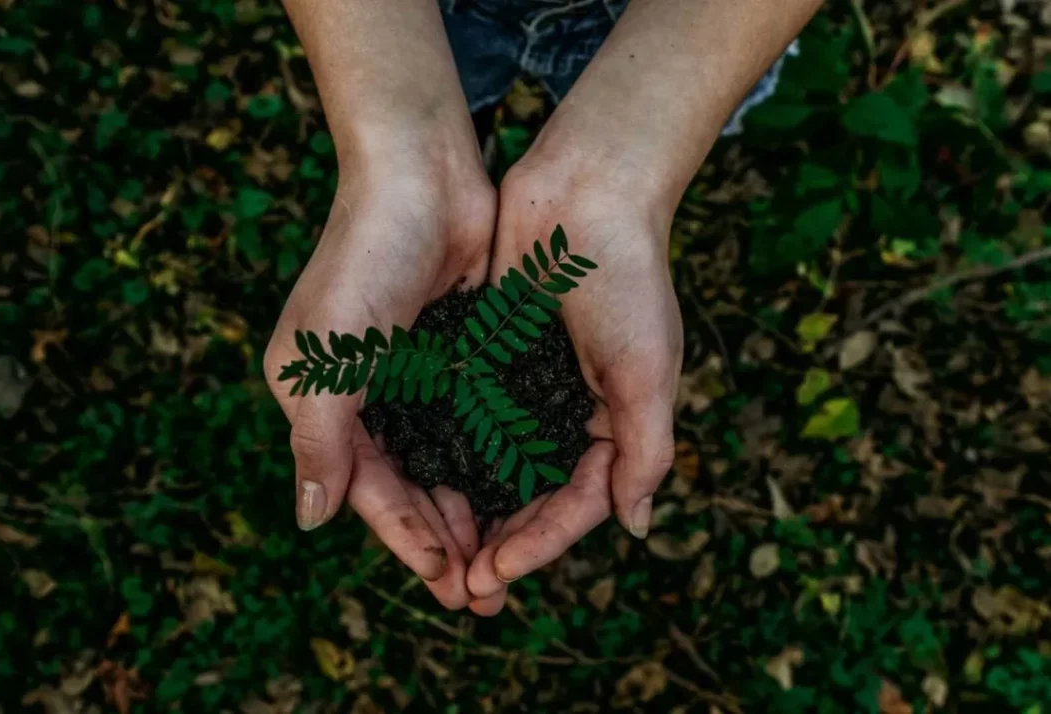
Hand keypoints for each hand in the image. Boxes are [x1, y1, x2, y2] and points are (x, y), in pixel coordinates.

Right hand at [264, 152, 496, 609]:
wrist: (422, 174)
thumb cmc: (364, 259)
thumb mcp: (328, 357)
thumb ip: (319, 441)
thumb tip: (310, 521)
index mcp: (323, 400)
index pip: (367, 489)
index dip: (406, 539)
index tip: (448, 583)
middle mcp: (365, 394)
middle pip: (408, 486)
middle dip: (443, 540)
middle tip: (484, 593)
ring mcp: (413, 375)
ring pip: (444, 463)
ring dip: (471, 510)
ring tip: (505, 560)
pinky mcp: (456, 353)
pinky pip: (474, 423)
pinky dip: (491, 461)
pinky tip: (519, 494)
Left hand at [465, 151, 684, 609]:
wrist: (586, 189)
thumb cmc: (627, 277)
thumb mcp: (648, 369)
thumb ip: (645, 449)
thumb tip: (636, 527)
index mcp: (613, 423)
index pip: (575, 504)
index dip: (538, 544)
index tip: (495, 573)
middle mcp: (567, 412)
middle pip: (530, 496)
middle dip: (499, 543)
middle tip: (460, 587)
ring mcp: (526, 385)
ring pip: (492, 465)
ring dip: (468, 510)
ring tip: (435, 553)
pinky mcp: (489, 355)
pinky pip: (465, 416)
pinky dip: (446, 451)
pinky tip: (416, 481)